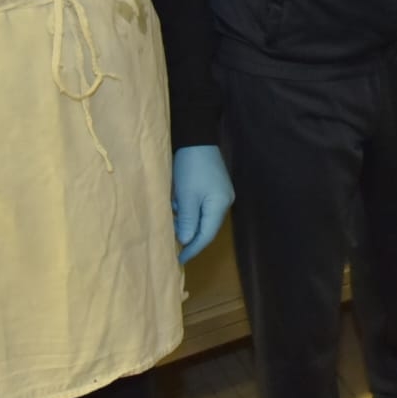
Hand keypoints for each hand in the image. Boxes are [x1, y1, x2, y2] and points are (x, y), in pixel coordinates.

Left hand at [170, 144, 232, 264]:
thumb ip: (187, 221)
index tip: (179, 260)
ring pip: (204, 217)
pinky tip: (177, 210)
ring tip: (172, 229)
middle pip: (208, 227)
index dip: (193, 249)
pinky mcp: (214, 186)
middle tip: (175, 249)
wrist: (196, 137)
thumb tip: (186, 242)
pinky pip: (202, 207)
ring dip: (188, 224)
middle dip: (191, 238)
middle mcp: (224, 201)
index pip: (207, 235)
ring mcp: (221, 193)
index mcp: (219, 205)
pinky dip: (190, 212)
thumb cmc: (190, 167)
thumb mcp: (186, 196)